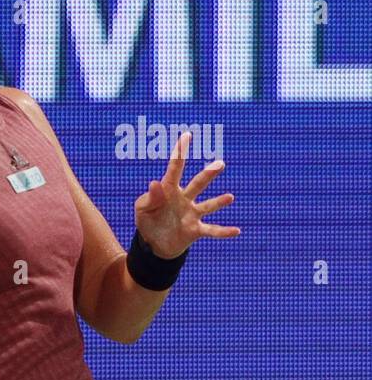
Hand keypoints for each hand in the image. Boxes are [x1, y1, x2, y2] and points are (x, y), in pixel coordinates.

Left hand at [134, 132, 241, 258]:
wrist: (154, 244)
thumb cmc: (148, 221)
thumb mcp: (142, 209)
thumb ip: (149, 198)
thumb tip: (155, 182)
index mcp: (169, 191)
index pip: (175, 169)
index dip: (180, 153)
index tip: (186, 135)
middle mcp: (184, 199)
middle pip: (198, 184)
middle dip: (208, 174)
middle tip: (220, 164)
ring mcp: (192, 214)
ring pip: (208, 205)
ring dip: (219, 202)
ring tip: (230, 197)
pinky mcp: (195, 230)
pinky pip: (212, 230)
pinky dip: (223, 231)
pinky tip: (236, 231)